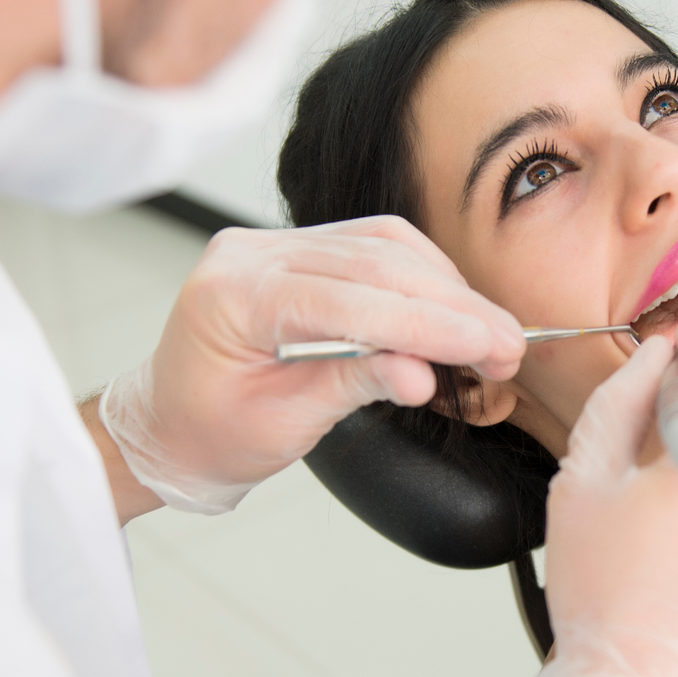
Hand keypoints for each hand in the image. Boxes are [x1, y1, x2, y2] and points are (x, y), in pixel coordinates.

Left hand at [99, 216, 524, 513]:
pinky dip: (424, 277)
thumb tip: (423, 375)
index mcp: (232, 295)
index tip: (486, 347)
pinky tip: (456, 310)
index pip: (347, 297)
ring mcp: (274, 242)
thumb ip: (353, 385)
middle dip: (452, 306)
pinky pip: (374, 246)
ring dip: (448, 288)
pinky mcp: (300, 249)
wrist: (168, 426)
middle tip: (509, 347)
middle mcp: (251, 252)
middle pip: (375, 262)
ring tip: (492, 336)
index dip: (426, 323)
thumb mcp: (282, 425)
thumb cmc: (210, 433)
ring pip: (384, 245)